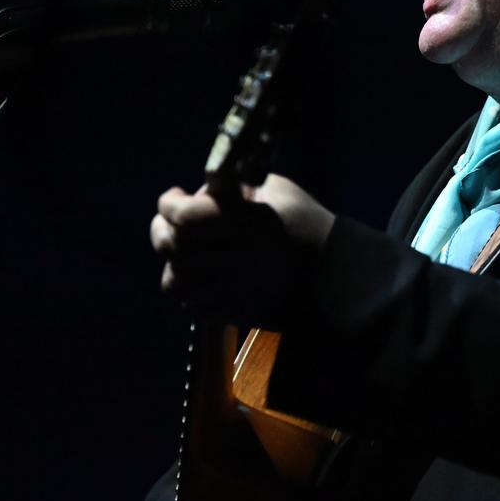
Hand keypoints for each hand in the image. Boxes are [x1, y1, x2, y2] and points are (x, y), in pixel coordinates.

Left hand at [150, 174, 334, 320]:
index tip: (174, 196)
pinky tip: (203, 276)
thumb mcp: (279, 190)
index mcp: (246, 223)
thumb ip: (238, 188)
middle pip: (172, 248)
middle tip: (170, 222)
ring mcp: (232, 290)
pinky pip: (192, 305)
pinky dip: (190, 289)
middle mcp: (234, 258)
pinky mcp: (234, 312)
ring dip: (174, 264)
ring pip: (174, 282)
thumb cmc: (308, 225)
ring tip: (185, 253)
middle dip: (162, 230)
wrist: (337, 277)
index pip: (184, 216)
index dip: (168, 204)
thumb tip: (205, 191)